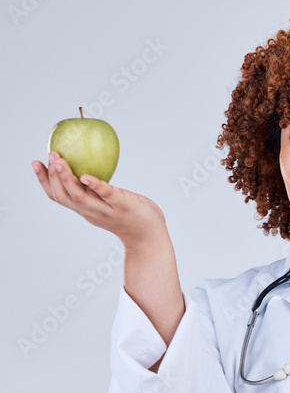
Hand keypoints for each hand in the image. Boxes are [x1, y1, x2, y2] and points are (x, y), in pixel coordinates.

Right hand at [31, 151, 166, 245]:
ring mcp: (106, 210)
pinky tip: (86, 176)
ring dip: (67, 178)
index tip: (35, 163)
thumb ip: (95, 189)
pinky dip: (95, 185)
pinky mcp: (122, 205)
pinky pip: (106, 195)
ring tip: (59, 160)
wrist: (150, 237)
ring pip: (80, 197)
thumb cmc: (130, 215)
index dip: (44, 181)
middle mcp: (91, 212)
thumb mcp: (106, 201)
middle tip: (49, 155)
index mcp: (85, 209)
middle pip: (65, 196)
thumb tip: (85, 164)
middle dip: (53, 176)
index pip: (58, 197)